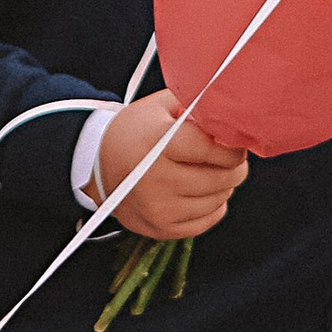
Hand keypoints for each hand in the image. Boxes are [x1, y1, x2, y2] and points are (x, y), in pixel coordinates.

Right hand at [97, 92, 247, 241]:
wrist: (97, 167)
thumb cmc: (134, 134)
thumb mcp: (160, 107)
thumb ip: (198, 103)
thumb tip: (234, 111)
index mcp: (156, 144)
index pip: (215, 149)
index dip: (233, 145)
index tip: (231, 142)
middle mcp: (155, 180)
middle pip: (224, 176)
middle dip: (233, 164)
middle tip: (223, 156)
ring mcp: (159, 208)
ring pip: (221, 197)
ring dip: (222, 183)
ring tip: (205, 170)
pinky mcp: (163, 228)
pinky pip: (211, 217)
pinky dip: (213, 203)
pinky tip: (198, 190)